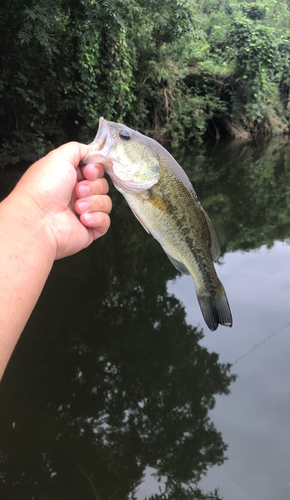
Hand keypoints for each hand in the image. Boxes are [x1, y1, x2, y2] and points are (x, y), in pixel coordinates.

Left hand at [15, 142, 111, 259]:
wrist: (38, 219)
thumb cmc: (44, 188)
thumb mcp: (59, 157)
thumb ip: (78, 149)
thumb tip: (93, 151)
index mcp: (69, 178)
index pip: (95, 170)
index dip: (96, 169)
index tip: (88, 172)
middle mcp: (76, 194)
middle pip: (103, 185)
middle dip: (93, 187)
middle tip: (77, 191)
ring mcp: (84, 212)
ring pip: (106, 203)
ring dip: (93, 203)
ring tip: (77, 208)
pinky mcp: (90, 229)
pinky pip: (106, 221)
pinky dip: (96, 218)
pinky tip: (82, 219)